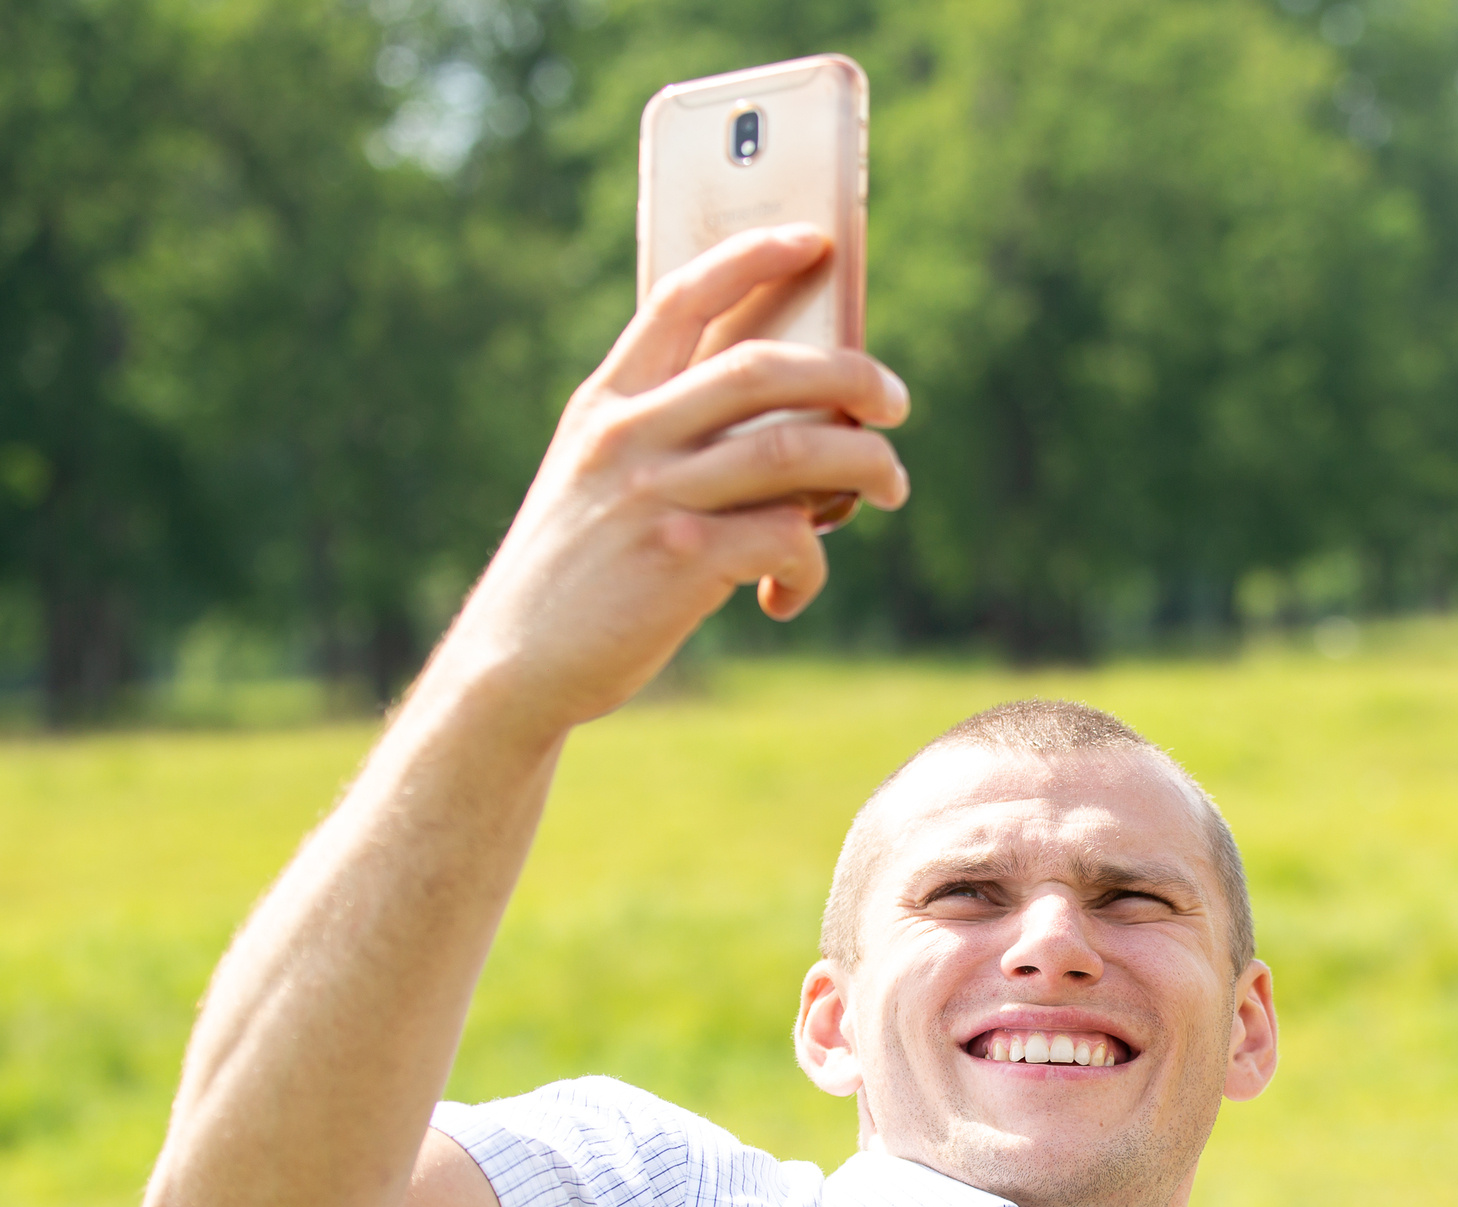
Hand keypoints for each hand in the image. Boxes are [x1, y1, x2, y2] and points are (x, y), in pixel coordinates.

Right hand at [426, 224, 910, 735]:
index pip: (682, 298)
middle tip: (895, 401)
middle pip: (765, 368)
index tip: (814, 241)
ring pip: (796, 449)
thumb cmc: (580, 572)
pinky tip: (787, 595)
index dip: (752, 257)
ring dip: (867, 464)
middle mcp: (628, 435)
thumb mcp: (597, 480)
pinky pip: (790, 539)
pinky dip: (810, 567)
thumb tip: (792, 424)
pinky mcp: (684, 561)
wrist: (514, 665)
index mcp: (608, 404)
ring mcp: (655, 495)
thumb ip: (669, 440)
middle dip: (850, 375)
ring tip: (892, 486)